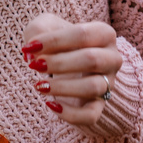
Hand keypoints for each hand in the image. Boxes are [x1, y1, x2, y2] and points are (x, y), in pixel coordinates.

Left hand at [21, 13, 122, 127]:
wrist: (66, 65)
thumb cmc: (57, 43)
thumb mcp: (45, 26)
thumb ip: (38, 30)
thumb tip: (32, 52)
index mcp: (104, 34)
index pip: (83, 34)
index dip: (54, 40)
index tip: (30, 47)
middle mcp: (112, 58)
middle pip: (92, 59)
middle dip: (59, 63)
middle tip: (35, 66)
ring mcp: (108, 84)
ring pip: (93, 87)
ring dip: (62, 87)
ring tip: (39, 85)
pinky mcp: (99, 107)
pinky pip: (91, 115)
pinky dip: (70, 113)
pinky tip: (50, 105)